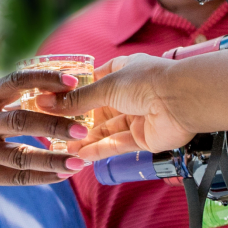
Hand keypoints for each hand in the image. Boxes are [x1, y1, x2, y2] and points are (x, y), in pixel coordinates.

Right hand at [0, 71, 90, 202]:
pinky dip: (43, 177)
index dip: (45, 79)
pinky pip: (17, 178)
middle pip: (21, 119)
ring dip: (53, 158)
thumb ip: (3, 101)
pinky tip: (63, 175)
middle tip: (82, 127)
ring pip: (22, 155)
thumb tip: (48, 88)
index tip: (73, 80)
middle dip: (55, 123)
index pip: (14, 81)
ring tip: (79, 160)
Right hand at [38, 54, 196, 159]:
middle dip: (76, 122)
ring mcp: (137, 116)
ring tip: (61, 148)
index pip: (92, 82)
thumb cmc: (148, 81)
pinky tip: (80, 156)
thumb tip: (45, 103)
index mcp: (123, 72)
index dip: (72, 94)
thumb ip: (76, 100)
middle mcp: (130, 93)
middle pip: (97, 110)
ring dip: (85, 139)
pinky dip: (100, 150)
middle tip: (52, 132)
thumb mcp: (105, 87)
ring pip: (106, 130)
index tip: (51, 104)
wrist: (182, 100)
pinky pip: (117, 145)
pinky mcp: (143, 138)